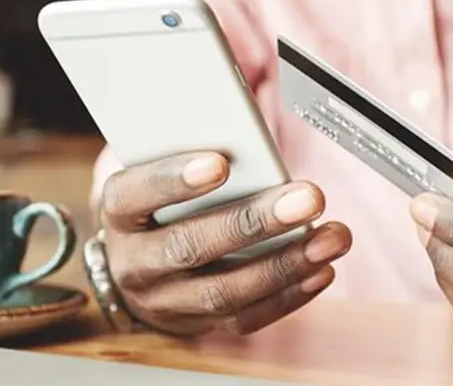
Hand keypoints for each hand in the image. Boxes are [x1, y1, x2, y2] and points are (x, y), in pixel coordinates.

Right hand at [99, 151, 351, 336]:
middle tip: (308, 198)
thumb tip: (253, 128)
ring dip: (285, 263)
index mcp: (119, 213)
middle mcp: (135, 262)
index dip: (174, 180)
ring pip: (223, 290)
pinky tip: (320, 269)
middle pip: (190, 245)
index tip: (219, 163)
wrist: (138, 267)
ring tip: (332, 237)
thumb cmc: (160, 205)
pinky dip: (290, 295)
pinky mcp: (200, 324)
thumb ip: (194, 154)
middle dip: (254, 222)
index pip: (135, 194)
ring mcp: (166, 300)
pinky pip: (246, 317)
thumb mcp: (158, 172)